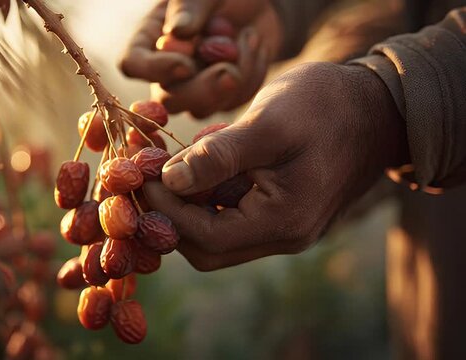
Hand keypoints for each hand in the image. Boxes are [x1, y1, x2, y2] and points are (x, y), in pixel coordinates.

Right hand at [119, 0, 282, 117]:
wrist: (258, 2)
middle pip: (166, 100)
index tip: (186, 64)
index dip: (155, 71)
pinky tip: (255, 45)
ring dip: (233, 76)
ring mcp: (192, 88)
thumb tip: (177, 32)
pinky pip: (233, 101)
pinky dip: (252, 73)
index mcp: (149, 39)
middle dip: (202, 89)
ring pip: (200, 108)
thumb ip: (189, 7)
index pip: (133, 64)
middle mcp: (165, 69)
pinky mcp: (219, 98)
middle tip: (231, 72)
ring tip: (249, 36)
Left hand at [143, 62, 408, 270]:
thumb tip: (170, 180)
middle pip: (206, 247)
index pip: (204, 236)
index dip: (165, 209)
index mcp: (283, 221)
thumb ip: (218, 157)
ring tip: (167, 165)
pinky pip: (232, 218)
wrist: (376, 107)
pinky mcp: (281, 214)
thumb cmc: (325, 106)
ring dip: (186, 205)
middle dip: (170, 214)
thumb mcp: (269, 123)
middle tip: (147, 175)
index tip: (141, 175)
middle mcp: (283, 236)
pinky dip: (207, 197)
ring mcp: (284, 229)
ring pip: (216, 235)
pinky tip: (198, 165)